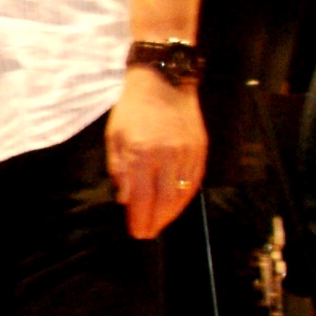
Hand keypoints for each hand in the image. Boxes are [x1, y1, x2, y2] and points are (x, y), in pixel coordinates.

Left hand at [109, 67, 206, 237]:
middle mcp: (166, 155)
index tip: (135, 231)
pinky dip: (186, 197)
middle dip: (155, 221)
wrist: (164, 82)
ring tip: (160, 224)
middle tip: (147, 234)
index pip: (140, 195)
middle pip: (163, 200)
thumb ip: (118, 168)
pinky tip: (176, 206)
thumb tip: (124, 199)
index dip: (138, 217)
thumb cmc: (133, 109)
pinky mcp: (200, 149)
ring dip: (171, 214)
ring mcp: (186, 153)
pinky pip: (195, 181)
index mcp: (140, 152)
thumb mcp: (115, 136)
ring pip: (182, 193)